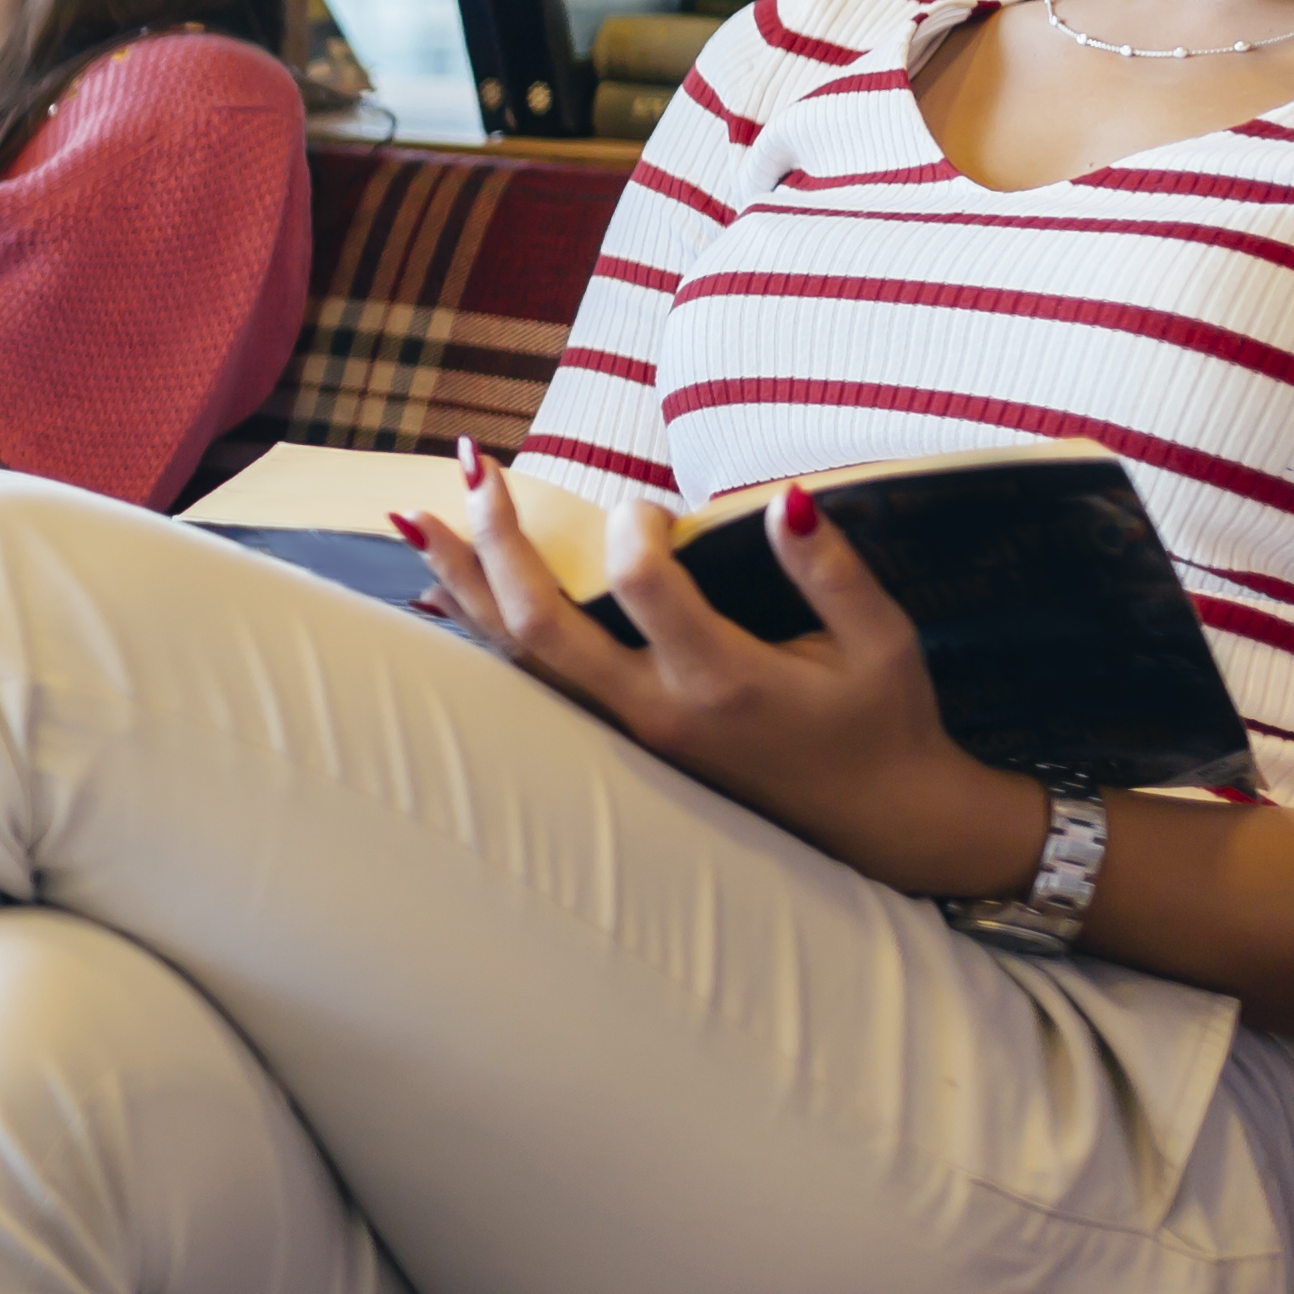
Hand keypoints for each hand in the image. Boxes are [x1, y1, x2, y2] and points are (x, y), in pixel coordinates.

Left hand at [400, 444, 1047, 902]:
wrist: (875, 826)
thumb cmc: (882, 722)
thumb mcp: (881, 642)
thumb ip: (832, 570)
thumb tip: (784, 500)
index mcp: (722, 682)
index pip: (641, 587)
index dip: (635, 526)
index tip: (650, 502)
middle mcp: (655, 712)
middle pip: (541, 624)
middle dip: (498, 541)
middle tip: (472, 467)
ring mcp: (625, 733)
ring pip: (517, 658)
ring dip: (463, 584)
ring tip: (411, 518)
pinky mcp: (615, 740)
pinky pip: (527, 684)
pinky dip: (480, 633)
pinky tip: (438, 593)